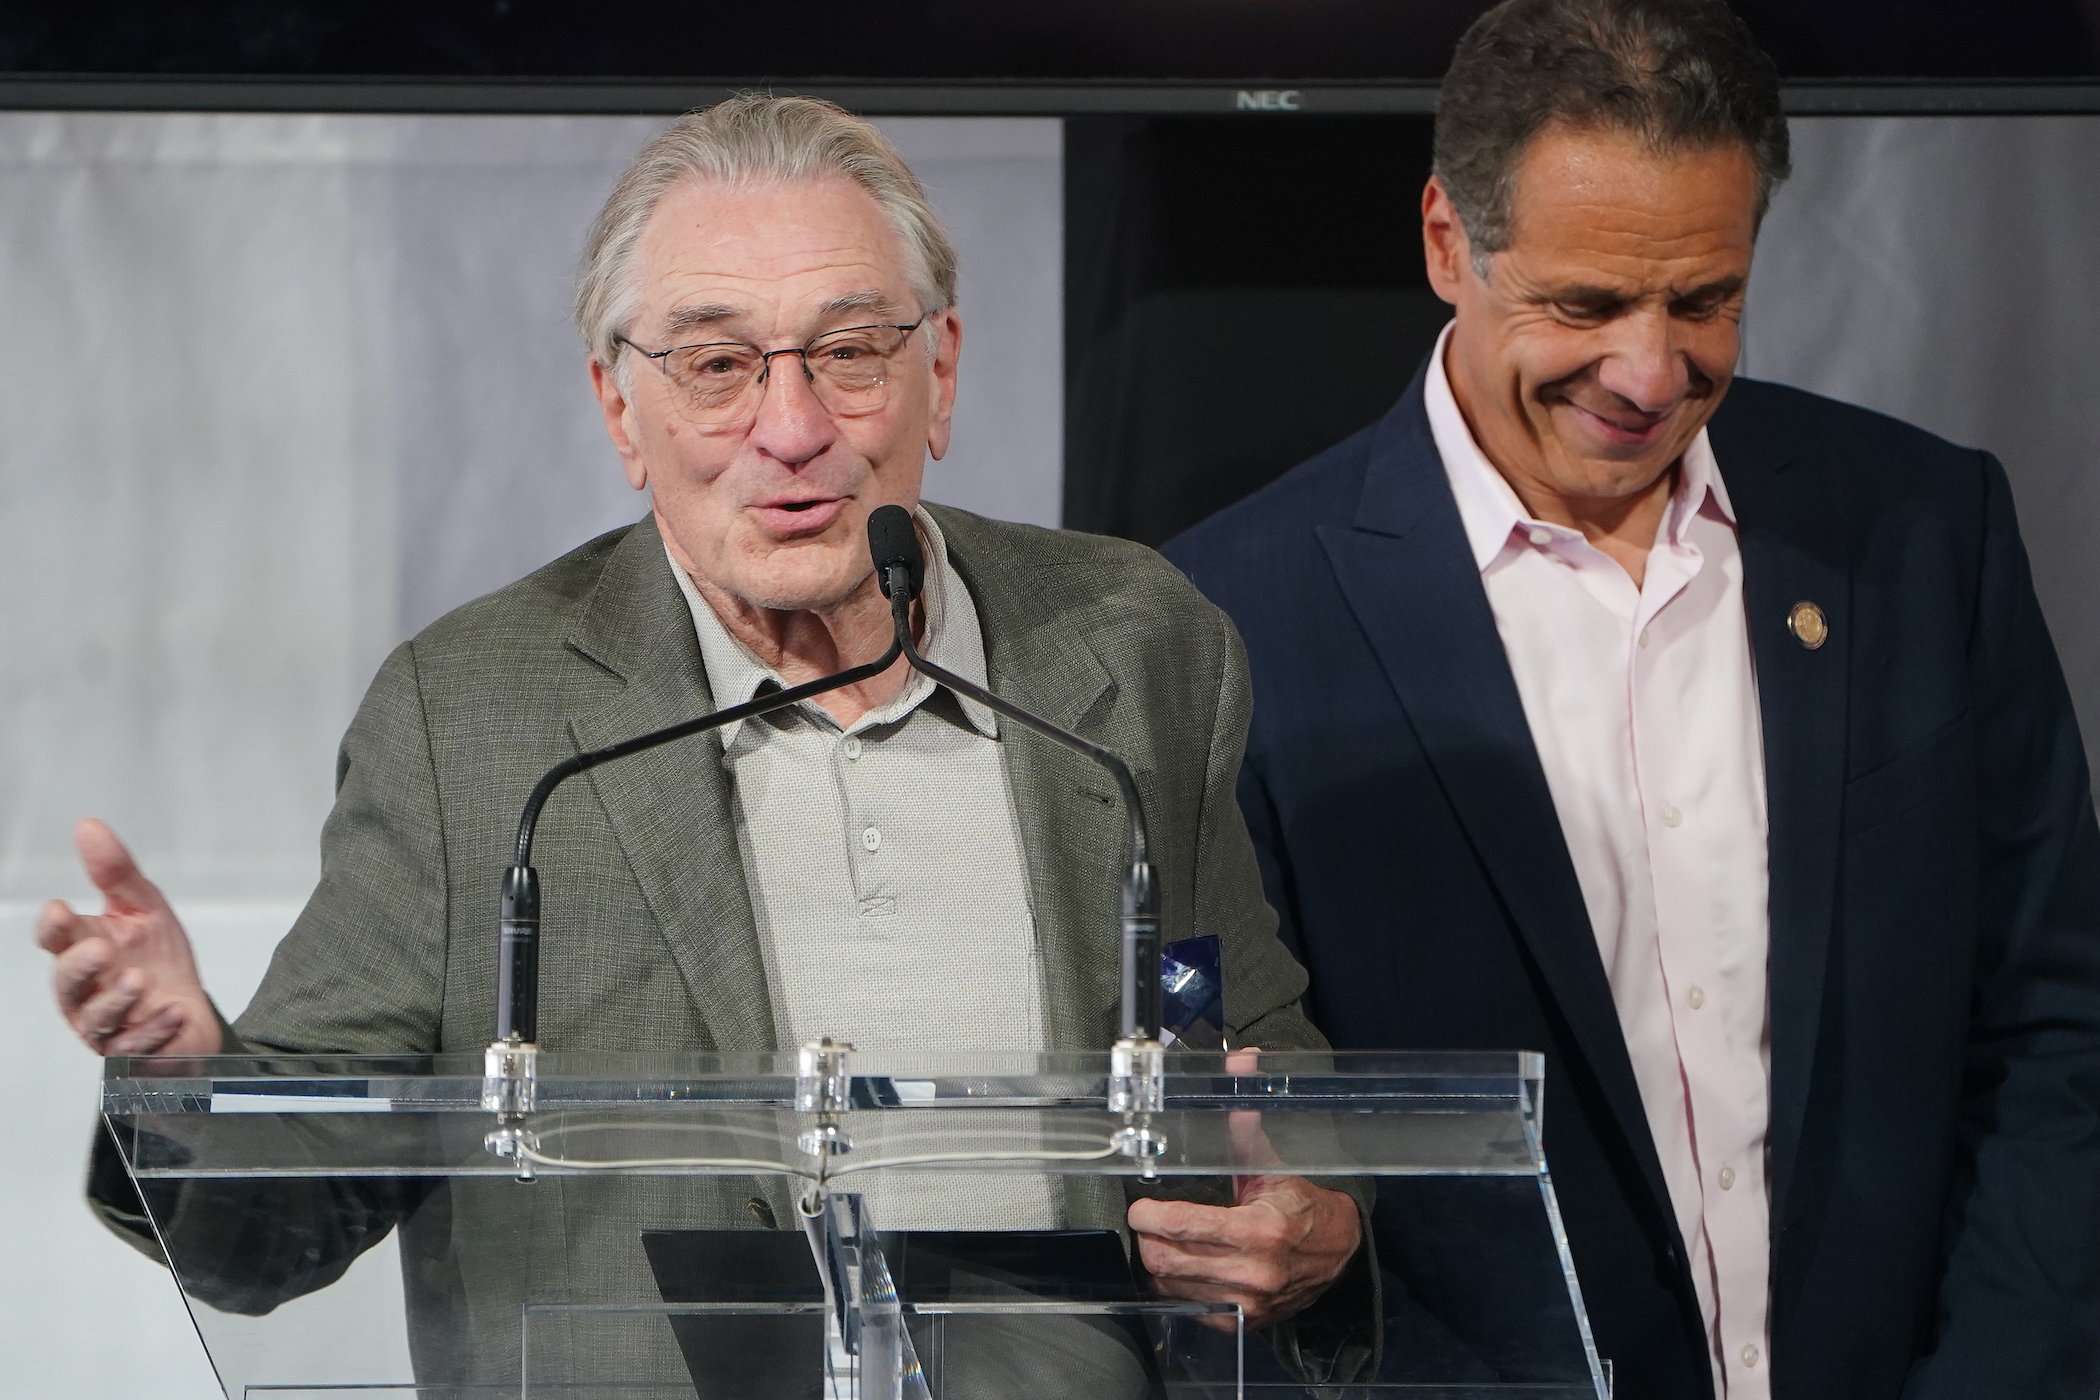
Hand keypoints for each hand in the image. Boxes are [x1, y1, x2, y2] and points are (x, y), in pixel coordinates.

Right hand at [35, 819, 220, 1057]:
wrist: (190, 1011)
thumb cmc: (156, 959)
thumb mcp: (144, 909)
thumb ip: (115, 873)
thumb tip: (88, 826)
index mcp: (81, 950)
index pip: (56, 939)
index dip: (54, 928)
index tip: (60, 911)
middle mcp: (84, 991)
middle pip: (67, 982)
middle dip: (79, 966)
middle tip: (98, 949)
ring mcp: (104, 1025)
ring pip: (96, 1018)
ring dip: (116, 1000)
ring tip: (138, 980)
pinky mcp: (130, 1052)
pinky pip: (135, 1044)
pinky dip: (154, 1028)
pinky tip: (174, 1012)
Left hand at [1126, 1047, 1362, 1330]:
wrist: (1338, 1251)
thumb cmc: (1300, 1203)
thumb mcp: (1272, 1163)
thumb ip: (1245, 1120)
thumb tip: (1240, 1061)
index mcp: (1260, 1230)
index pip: (1186, 1226)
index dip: (1151, 1217)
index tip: (1139, 1208)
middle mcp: (1254, 1272)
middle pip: (1170, 1261)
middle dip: (1148, 1240)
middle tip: (1145, 1223)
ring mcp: (1249, 1303)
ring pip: (1175, 1287)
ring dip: (1159, 1263)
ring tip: (1160, 1241)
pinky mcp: (1244, 1320)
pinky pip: (1191, 1306)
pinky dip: (1178, 1286)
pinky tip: (1181, 1265)